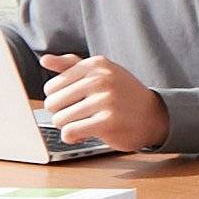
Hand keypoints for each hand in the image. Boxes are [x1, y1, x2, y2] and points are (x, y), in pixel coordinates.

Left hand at [36, 52, 167, 152]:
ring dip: (69, 127)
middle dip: (63, 114)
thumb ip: (71, 66)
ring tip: (86, 124)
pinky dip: (73, 138)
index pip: (51, 87)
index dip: (60, 100)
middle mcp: (100, 79)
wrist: (154, 115)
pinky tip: (85, 135)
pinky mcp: (107, 122)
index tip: (76, 103)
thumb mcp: (101, 73)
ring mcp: (105, 100)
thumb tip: (44, 60)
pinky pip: (70, 133)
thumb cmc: (122, 94)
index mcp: (95, 65)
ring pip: (59, 120)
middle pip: (52, 104)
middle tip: (81, 115)